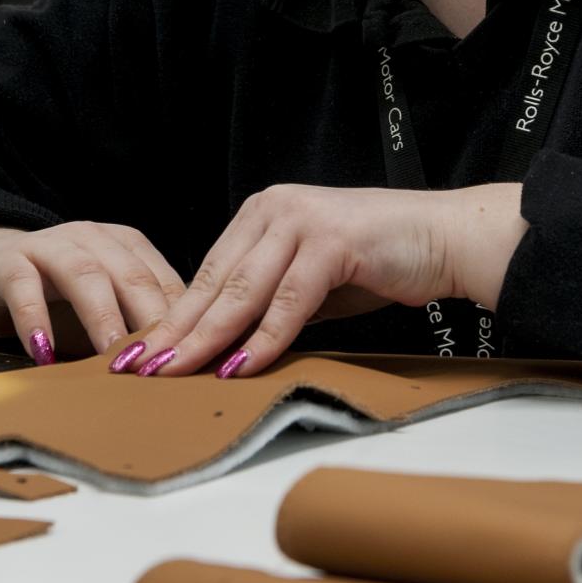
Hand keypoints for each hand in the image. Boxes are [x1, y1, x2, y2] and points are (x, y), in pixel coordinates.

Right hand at [0, 222, 184, 363]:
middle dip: (150, 319)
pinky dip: (35, 320)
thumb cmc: (55, 295)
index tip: (193, 359)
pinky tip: (43, 353)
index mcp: (126, 246)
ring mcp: (50, 245)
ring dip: (102, 316)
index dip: (182, 320)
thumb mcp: (103, 306)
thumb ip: (135, 327)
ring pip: (84, 275)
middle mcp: (93, 238)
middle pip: (131, 275)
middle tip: (162, 361)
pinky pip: (23, 287)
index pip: (163, 281)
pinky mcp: (8, 260)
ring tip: (114, 356)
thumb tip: (178, 370)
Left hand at [121, 184, 525, 379]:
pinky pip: (289, 300)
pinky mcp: (331, 241)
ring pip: (242, 291)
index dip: (173, 316)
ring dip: (206, 338)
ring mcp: (301, 221)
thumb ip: (270, 304)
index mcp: (262, 214)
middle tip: (138, 369)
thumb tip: (227, 348)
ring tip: (175, 373)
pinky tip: (239, 366)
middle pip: (214, 282)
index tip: (142, 354)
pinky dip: (263, 338)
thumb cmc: (380, 262)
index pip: (207, 273)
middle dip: (174, 331)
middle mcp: (274, 209)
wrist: (444, 238)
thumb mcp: (311, 283)